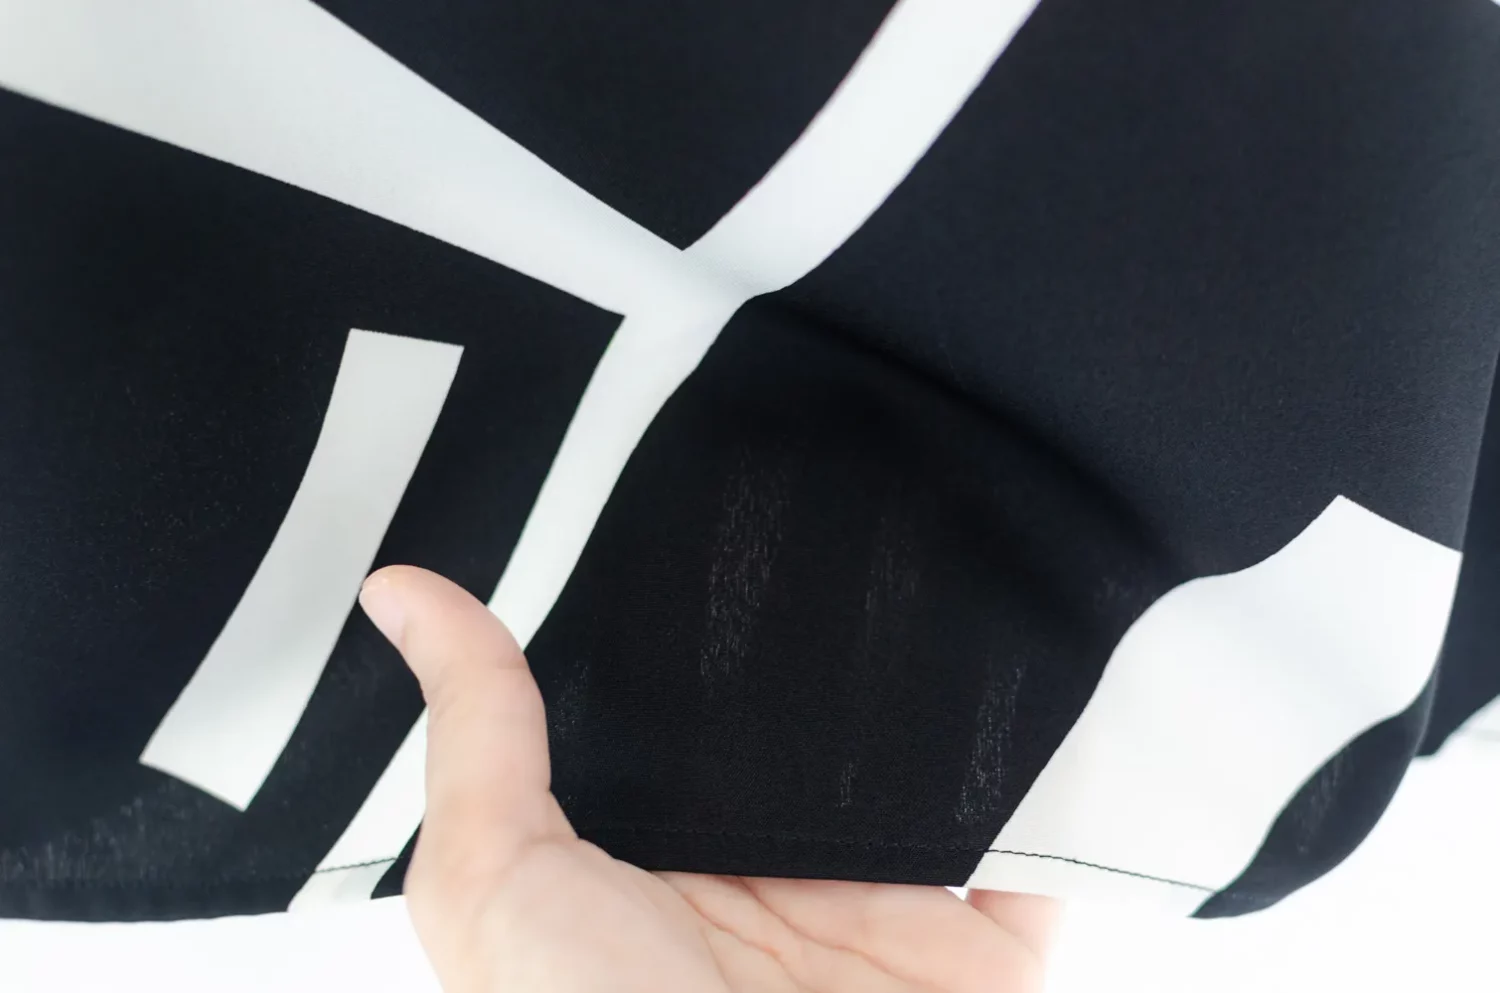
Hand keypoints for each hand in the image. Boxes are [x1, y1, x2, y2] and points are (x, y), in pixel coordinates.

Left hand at [359, 566, 1059, 992]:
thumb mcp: (495, 883)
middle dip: (846, 643)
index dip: (707, 621)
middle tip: (865, 513)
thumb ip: (476, 736)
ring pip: (938, 767)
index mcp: (666, 851)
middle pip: (826, 730)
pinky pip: (1039, 840)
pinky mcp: (984, 949)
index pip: (696, 707)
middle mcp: (776, 870)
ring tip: (967, 566)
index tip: (727, 510)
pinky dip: (1059, 774)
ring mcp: (887, 909)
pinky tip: (1052, 683)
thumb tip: (403, 594)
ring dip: (955, 696)